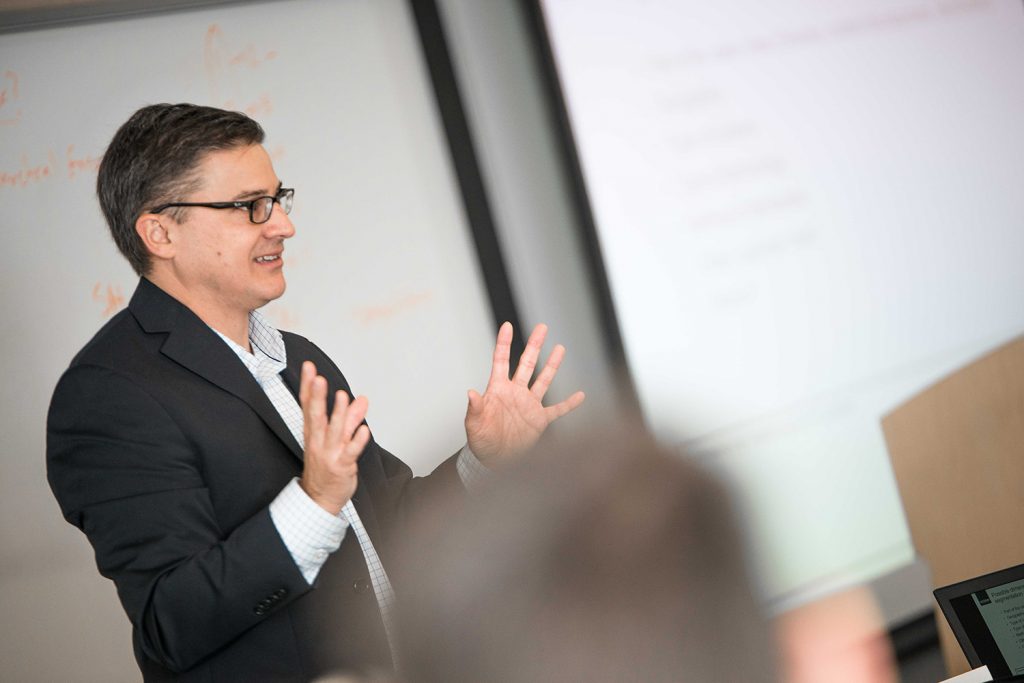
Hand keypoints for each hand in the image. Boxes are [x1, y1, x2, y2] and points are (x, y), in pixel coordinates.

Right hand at [298, 361, 370, 514]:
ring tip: (343, 396)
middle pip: (316, 416)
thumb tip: (361, 400)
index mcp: (314, 433)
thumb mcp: (335, 440)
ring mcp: (330, 454)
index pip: (308, 405)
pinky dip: (357, 441)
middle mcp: (319, 441)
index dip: (308, 386)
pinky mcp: (342, 466)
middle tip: (318, 378)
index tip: (309, 368)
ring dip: (339, 414)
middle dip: (317, 397)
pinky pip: (350, 452)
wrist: (319, 499)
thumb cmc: (326, 467)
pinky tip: (364, 430)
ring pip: (335, 431)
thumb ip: (351, 418)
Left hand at [465, 322, 584, 465]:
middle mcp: (515, 392)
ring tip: (560, 348)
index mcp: (498, 389)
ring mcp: (529, 405)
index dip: (504, 343)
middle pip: (527, 363)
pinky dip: (569, 404)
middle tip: (542, 327)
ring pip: (543, 380)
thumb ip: (475, 408)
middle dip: (535, 345)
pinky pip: (558, 410)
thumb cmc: (481, 441)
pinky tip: (580, 395)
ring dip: (552, 365)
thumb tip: (470, 393)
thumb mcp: (474, 425)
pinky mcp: (539, 420)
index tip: (507, 326)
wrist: (493, 461)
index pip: (501, 361)